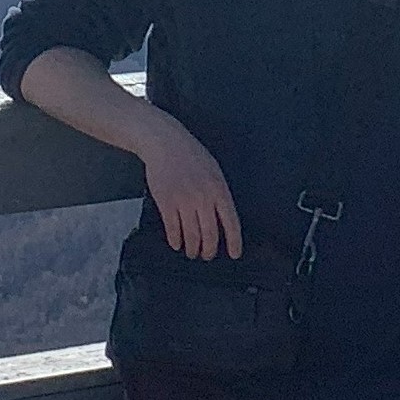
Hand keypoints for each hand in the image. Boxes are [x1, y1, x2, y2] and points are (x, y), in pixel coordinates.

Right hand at [141, 120, 242, 259]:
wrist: (165, 143)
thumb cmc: (191, 156)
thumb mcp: (214, 172)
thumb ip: (218, 194)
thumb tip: (222, 219)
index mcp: (219, 190)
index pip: (231, 222)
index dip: (234, 241)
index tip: (234, 254)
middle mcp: (203, 198)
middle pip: (210, 234)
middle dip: (209, 250)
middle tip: (207, 256)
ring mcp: (184, 201)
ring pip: (191, 235)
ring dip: (192, 248)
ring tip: (192, 252)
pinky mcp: (166, 202)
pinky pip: (172, 229)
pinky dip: (175, 240)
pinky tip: (176, 244)